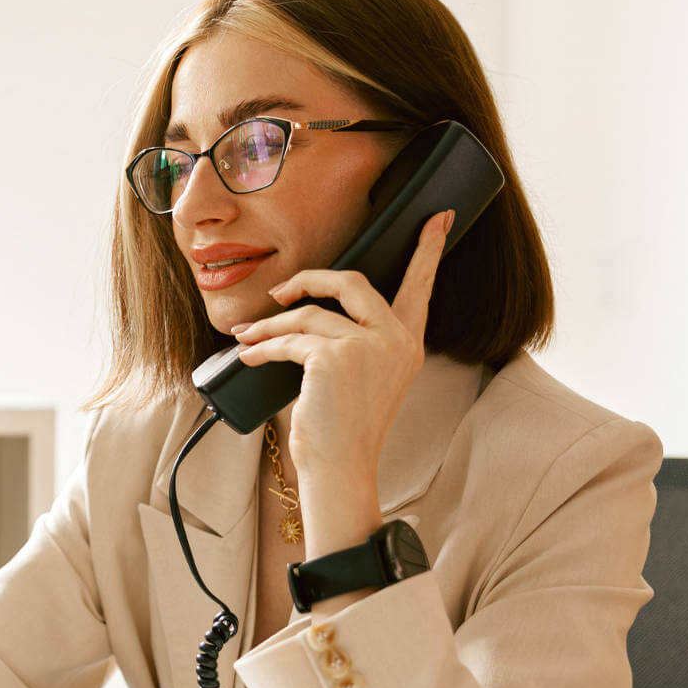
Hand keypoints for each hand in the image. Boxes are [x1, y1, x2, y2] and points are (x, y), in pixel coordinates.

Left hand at [229, 209, 454, 483]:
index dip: (428, 250)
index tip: (439, 216)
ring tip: (248, 338)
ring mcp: (368, 346)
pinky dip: (264, 346)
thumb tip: (307, 309)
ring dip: (271, 324)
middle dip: (310, 279)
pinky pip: (290, 338)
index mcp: (409, 343)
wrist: (340, 470)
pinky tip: (250, 356)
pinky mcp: (334, 358)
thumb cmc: (344, 429)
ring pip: (309, 313)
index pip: (421, 287)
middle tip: (280, 292)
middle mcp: (396, 340)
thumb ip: (353, 341)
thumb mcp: (362, 378)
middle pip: (352, 281)